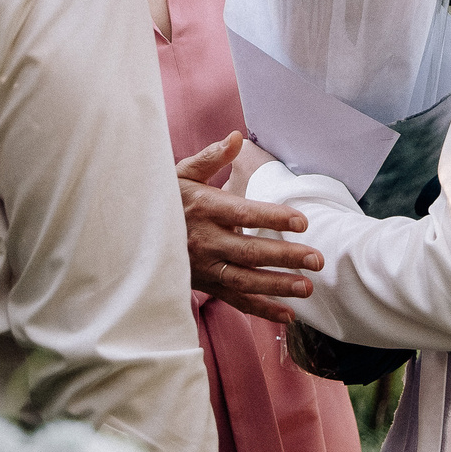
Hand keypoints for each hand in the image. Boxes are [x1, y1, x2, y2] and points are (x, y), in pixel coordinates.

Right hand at [175, 132, 322, 324]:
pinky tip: (288, 314)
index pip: (243, 214)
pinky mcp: (206, 284)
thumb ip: (212, 157)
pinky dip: (261, 310)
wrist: (133, 232)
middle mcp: (204, 241)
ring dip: (277, 286)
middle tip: (317, 259)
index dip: (272, 217)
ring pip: (245, 281)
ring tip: (307, 287)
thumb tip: (237, 137)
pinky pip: (235, 300)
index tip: (302, 221)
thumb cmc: (166, 197)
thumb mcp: (182, 172)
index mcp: (203, 208)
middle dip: (285, 257)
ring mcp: (205, 266)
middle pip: (249, 252)